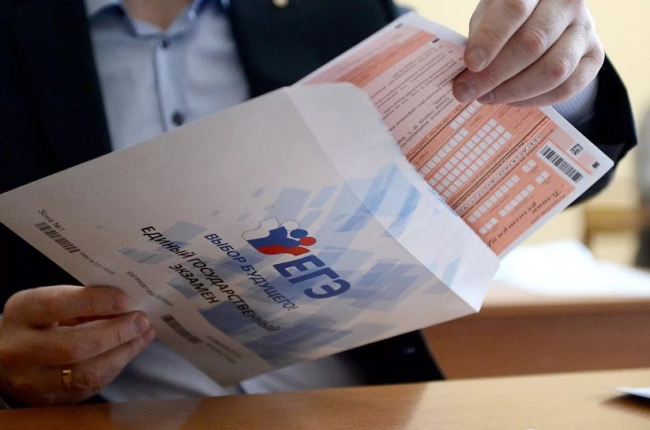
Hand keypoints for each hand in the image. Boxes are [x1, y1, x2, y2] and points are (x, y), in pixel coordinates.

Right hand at [0, 286, 154, 405]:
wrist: (5, 356)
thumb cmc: (38, 321)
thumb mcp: (49, 302)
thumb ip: (81, 301)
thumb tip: (126, 305)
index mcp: (21, 312)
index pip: (55, 305)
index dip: (93, 302)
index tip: (124, 299)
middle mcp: (20, 349)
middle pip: (73, 346)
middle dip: (116, 333)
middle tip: (142, 321)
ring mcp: (32, 380)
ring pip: (85, 373)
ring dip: (123, 353)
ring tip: (143, 335)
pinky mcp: (48, 400)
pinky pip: (90, 387)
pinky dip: (115, 367)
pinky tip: (129, 351)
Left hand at [453, 0, 603, 106]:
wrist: (547, 16)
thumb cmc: (508, 16)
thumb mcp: (490, 12)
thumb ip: (481, 35)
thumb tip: (468, 72)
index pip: (514, 8)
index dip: (490, 38)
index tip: (470, 63)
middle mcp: (568, 2)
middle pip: (533, 43)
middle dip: (494, 74)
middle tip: (466, 91)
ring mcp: (586, 29)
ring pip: (553, 69)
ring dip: (514, 90)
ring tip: (486, 97)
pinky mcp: (594, 56)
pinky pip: (568, 87)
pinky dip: (536, 100)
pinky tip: (512, 100)